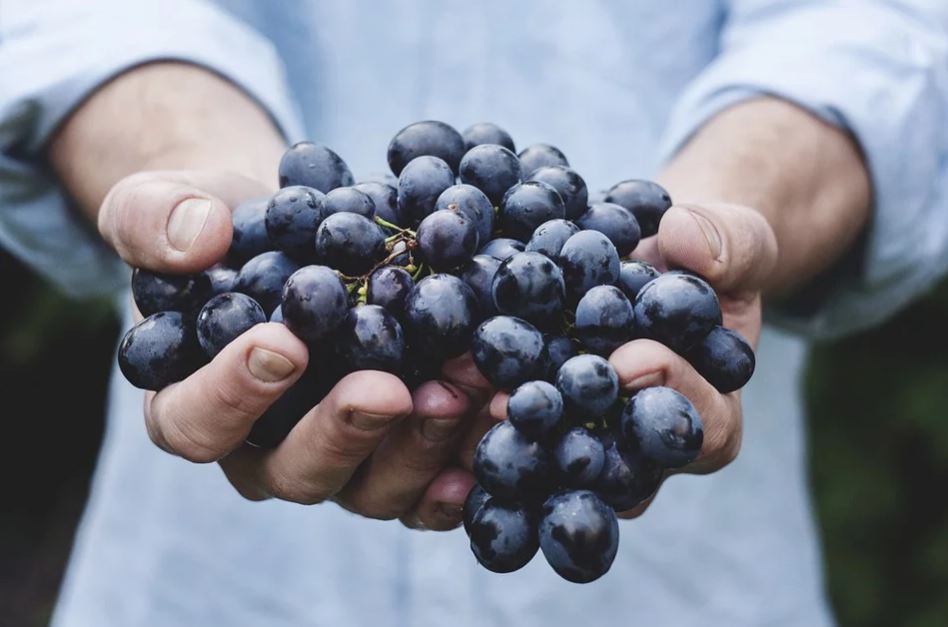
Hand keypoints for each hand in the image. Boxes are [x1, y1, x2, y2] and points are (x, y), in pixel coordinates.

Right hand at [100, 169, 490, 529]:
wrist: (296, 233)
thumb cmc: (222, 228)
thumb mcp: (166, 204)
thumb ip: (155, 219)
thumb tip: (197, 239)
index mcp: (193, 404)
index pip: (196, 423)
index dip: (232, 395)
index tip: (282, 343)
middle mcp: (266, 449)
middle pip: (296, 471)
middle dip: (345, 432)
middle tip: (388, 389)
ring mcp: (339, 460)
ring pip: (373, 486)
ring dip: (421, 445)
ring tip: (464, 388)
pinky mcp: (398, 454)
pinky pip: (431, 484)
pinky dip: (466, 463)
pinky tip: (498, 424)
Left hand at [472, 202, 777, 516]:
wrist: (651, 261)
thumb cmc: (703, 258)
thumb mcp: (734, 239)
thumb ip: (728, 242)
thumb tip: (685, 239)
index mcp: (708, 416)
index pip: (701, 428)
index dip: (670, 395)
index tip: (631, 358)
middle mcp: (642, 449)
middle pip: (614, 465)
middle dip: (569, 431)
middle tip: (522, 401)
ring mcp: (585, 442)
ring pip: (551, 459)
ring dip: (506, 433)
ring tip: (465, 396)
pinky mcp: (536, 423)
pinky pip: (507, 430)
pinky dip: (470, 410)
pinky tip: (435, 384)